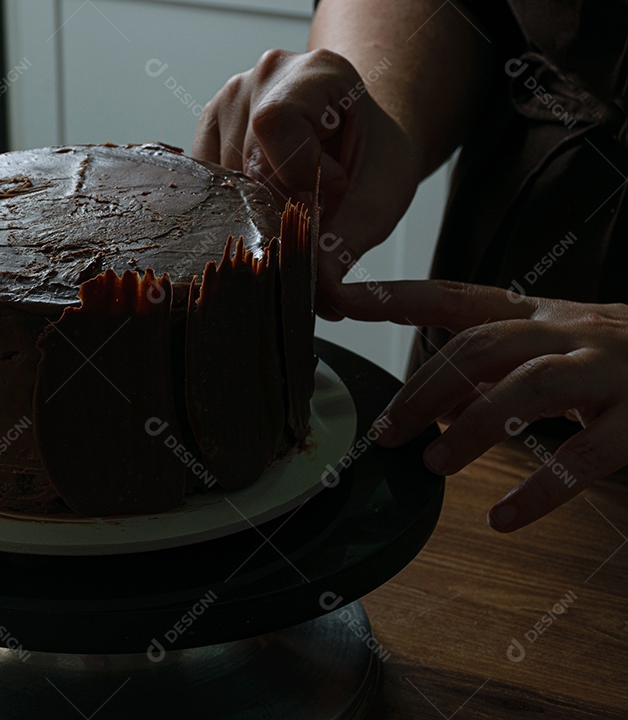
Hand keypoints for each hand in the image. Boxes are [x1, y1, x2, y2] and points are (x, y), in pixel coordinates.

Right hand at [192, 48, 420, 318]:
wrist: (358, 139)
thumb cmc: (372, 156)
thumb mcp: (384, 191)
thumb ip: (354, 235)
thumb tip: (320, 286)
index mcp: (313, 74)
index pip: (275, 123)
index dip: (296, 171)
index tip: (333, 188)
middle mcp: (262, 78)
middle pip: (244, 161)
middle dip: (277, 204)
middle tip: (314, 211)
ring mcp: (227, 101)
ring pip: (218, 180)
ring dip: (252, 210)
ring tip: (290, 204)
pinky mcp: (205, 132)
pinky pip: (202, 186)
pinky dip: (230, 208)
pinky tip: (261, 203)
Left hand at [341, 279, 627, 531]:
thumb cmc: (623, 364)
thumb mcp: (559, 349)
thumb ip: (499, 364)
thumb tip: (428, 401)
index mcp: (544, 316)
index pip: (457, 297)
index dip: (398, 296)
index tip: (339, 298)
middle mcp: (575, 332)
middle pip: (484, 345)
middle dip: (426, 387)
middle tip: (387, 432)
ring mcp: (612, 371)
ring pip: (531, 387)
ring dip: (474, 426)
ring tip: (434, 464)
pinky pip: (589, 453)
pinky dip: (543, 487)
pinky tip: (505, 516)